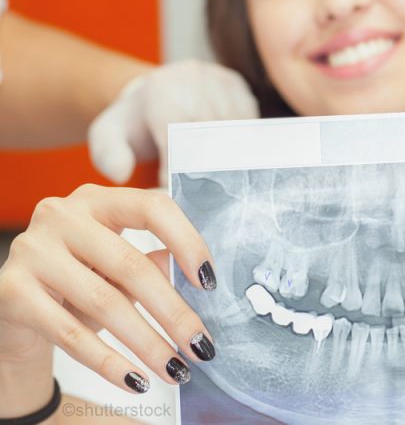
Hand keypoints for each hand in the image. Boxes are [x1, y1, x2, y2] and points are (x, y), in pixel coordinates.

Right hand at [0, 184, 217, 394]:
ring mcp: (32, 250)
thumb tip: (196, 279)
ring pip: (105, 302)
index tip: (209, 282)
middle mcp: (62, 216)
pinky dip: (108, 362)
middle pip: (132, 265)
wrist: (13, 306)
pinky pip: (70, 334)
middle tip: (200, 344)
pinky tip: (135, 380)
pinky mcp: (11, 291)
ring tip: (175, 368)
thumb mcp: (116, 268)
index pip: (152, 208)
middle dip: (173, 312)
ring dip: (147, 343)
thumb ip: (150, 264)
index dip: (187, 242)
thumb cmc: (76, 280)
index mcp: (98, 200)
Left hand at [88, 59, 259, 185]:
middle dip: (205, 168)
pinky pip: (251, 125)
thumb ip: (108, 155)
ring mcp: (222, 82)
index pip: (179, 138)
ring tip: (218, 184)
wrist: (154, 91)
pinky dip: (243, 147)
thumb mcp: (106, 136)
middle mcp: (196, 78)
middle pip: (212, 135)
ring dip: (228, 160)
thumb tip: (121, 174)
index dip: (178, 169)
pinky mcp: (242, 89)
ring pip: (236, 131)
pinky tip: (231, 164)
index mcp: (162, 90)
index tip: (174, 192)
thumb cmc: (133, 122)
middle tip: (201, 195)